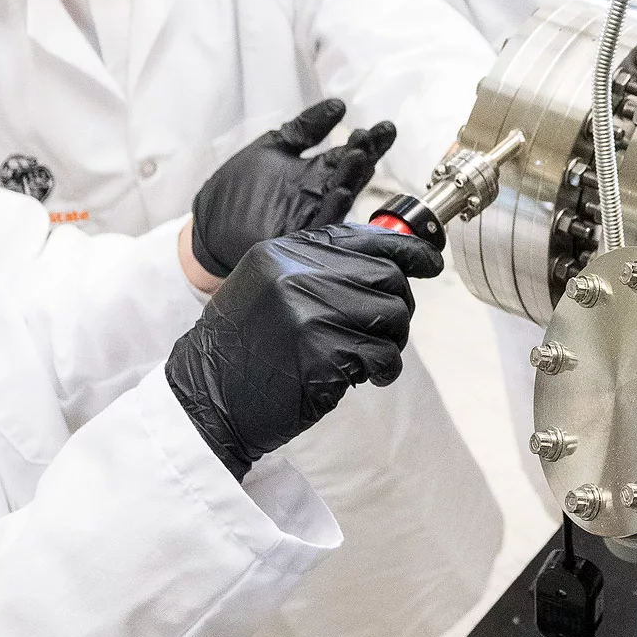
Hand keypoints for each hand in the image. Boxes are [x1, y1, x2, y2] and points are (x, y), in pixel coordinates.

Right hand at [165, 224, 442, 477]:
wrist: (205, 399)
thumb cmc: (242, 349)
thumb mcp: (267, 286)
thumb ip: (318, 268)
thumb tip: (389, 260)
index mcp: (286, 251)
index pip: (365, 238)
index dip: (408, 250)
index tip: (430, 262)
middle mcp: (297, 274)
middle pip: (387, 277)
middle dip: (398, 307)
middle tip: (384, 333)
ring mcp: (309, 314)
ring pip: (392, 316)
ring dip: (391, 342)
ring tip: (367, 359)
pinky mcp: (322, 355)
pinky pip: (383, 356)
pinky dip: (383, 369)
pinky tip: (364, 377)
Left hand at [189, 98, 398, 278]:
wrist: (206, 233)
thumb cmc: (237, 193)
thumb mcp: (270, 149)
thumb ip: (302, 129)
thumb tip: (338, 106)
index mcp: (315, 173)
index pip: (349, 154)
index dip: (368, 142)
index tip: (383, 128)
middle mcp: (319, 194)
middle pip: (351, 174)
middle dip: (366, 155)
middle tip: (374, 136)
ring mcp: (310, 215)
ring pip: (340, 196)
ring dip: (351, 176)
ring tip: (359, 155)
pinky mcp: (296, 236)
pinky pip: (320, 224)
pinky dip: (332, 208)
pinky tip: (340, 191)